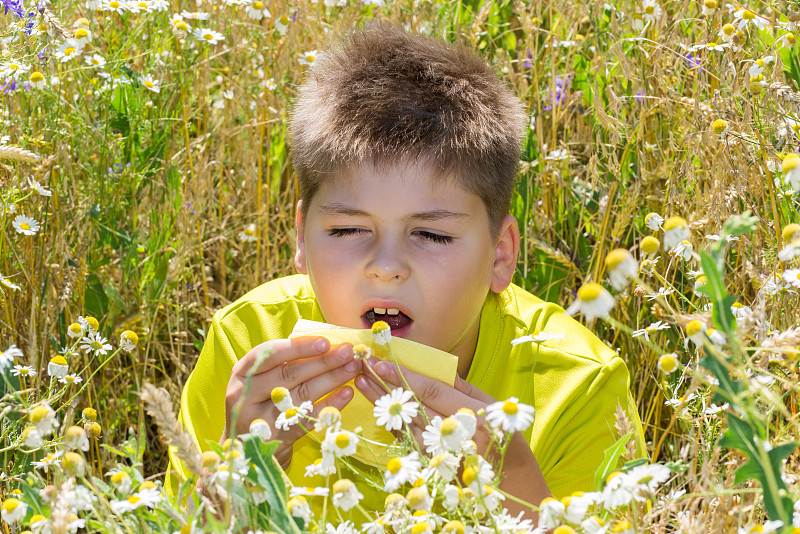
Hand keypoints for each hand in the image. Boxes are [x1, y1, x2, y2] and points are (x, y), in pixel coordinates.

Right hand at [223, 336, 361, 467]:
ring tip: (353, 368)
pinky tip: (347, 393)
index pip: (270, 354)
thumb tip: (326, 345)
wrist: (248, 448)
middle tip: (348, 352)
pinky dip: (330, 405)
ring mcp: (261, 420)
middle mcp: (246, 396)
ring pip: (302, 395)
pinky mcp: (278, 439)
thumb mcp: (261, 379)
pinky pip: (309, 418)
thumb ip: (283, 363)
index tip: (325, 342)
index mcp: (242, 373)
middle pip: (289, 374)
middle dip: (323, 361)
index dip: (298, 347)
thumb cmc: (260, 401)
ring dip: (332, 379)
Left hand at [355, 356, 549, 517]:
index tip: (381, 362)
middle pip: (411, 405)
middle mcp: (453, 435)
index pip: (430, 390)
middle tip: (363, 366)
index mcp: (471, 415)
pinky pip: (406, 439)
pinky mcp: (432, 465)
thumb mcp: (491, 407)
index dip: (403, 375)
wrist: (511, 483)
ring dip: (380, 402)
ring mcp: (440, 453)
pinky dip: (390, 421)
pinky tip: (376, 406)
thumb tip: (433, 366)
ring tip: (362, 382)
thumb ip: (462, 386)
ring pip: (402, 422)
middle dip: (384, 383)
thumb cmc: (505, 439)